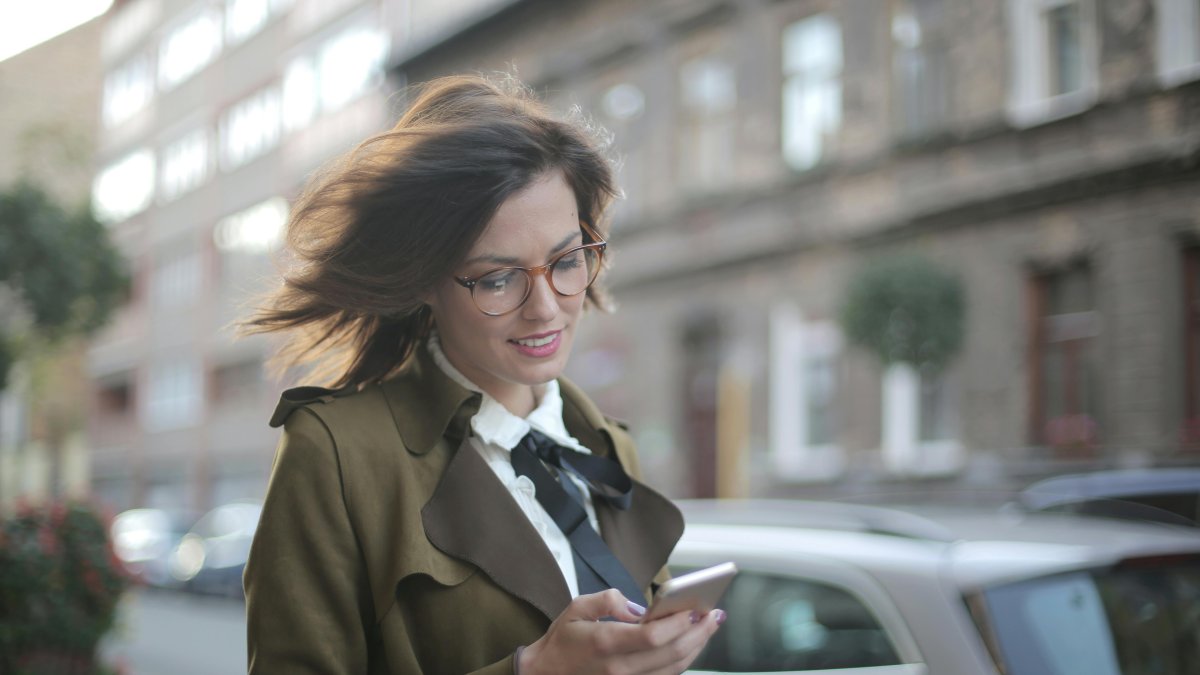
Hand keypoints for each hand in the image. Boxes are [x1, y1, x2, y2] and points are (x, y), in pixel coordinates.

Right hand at [518, 589, 724, 674]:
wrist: (546, 674)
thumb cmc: (562, 640)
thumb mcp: (576, 608)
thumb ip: (608, 600)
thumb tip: (639, 607)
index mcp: (605, 643)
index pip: (651, 636)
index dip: (677, 624)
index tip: (693, 609)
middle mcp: (618, 668)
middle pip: (669, 654)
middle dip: (697, 634)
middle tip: (714, 615)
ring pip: (672, 669)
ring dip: (695, 648)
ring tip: (709, 627)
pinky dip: (682, 661)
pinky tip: (692, 645)